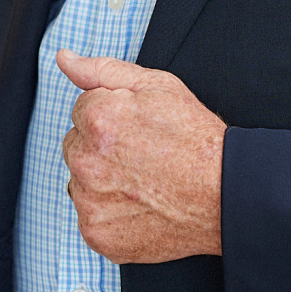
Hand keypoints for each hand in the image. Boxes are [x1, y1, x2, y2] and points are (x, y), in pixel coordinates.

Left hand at [56, 52, 224, 262]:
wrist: (226, 196)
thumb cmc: (196, 139)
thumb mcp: (158, 86)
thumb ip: (102, 70)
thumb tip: (64, 58)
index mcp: (97, 118)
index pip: (82, 111)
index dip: (114, 117)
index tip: (141, 131)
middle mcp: (86, 161)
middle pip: (76, 147)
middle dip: (102, 148)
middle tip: (144, 156)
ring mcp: (89, 201)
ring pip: (81, 182)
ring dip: (103, 181)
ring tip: (144, 182)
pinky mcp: (96, 234)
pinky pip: (90, 216)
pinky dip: (110, 212)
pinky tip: (141, 206)